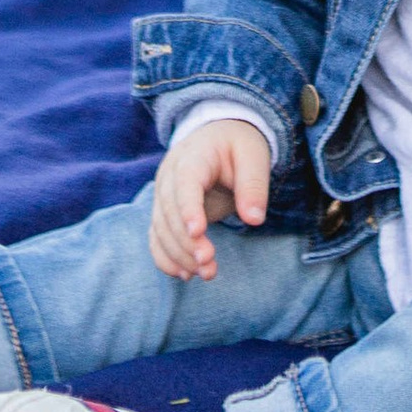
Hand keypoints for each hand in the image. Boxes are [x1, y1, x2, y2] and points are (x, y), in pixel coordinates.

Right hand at [149, 117, 271, 280]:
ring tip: (207, 273)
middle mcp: (170, 176)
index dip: (188, 208)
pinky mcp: (164, 212)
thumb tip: (254, 219)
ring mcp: (163, 195)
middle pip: (169, 211)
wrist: (217, 136)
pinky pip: (157, 237)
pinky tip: (185, 275)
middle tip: (209, 263)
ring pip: (161, 228)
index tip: (198, 232)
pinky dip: (166, 258)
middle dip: (186, 241)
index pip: (184, 183)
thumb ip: (253, 185)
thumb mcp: (254, 155)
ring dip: (179, 255)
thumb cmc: (237, 145)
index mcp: (193, 157)